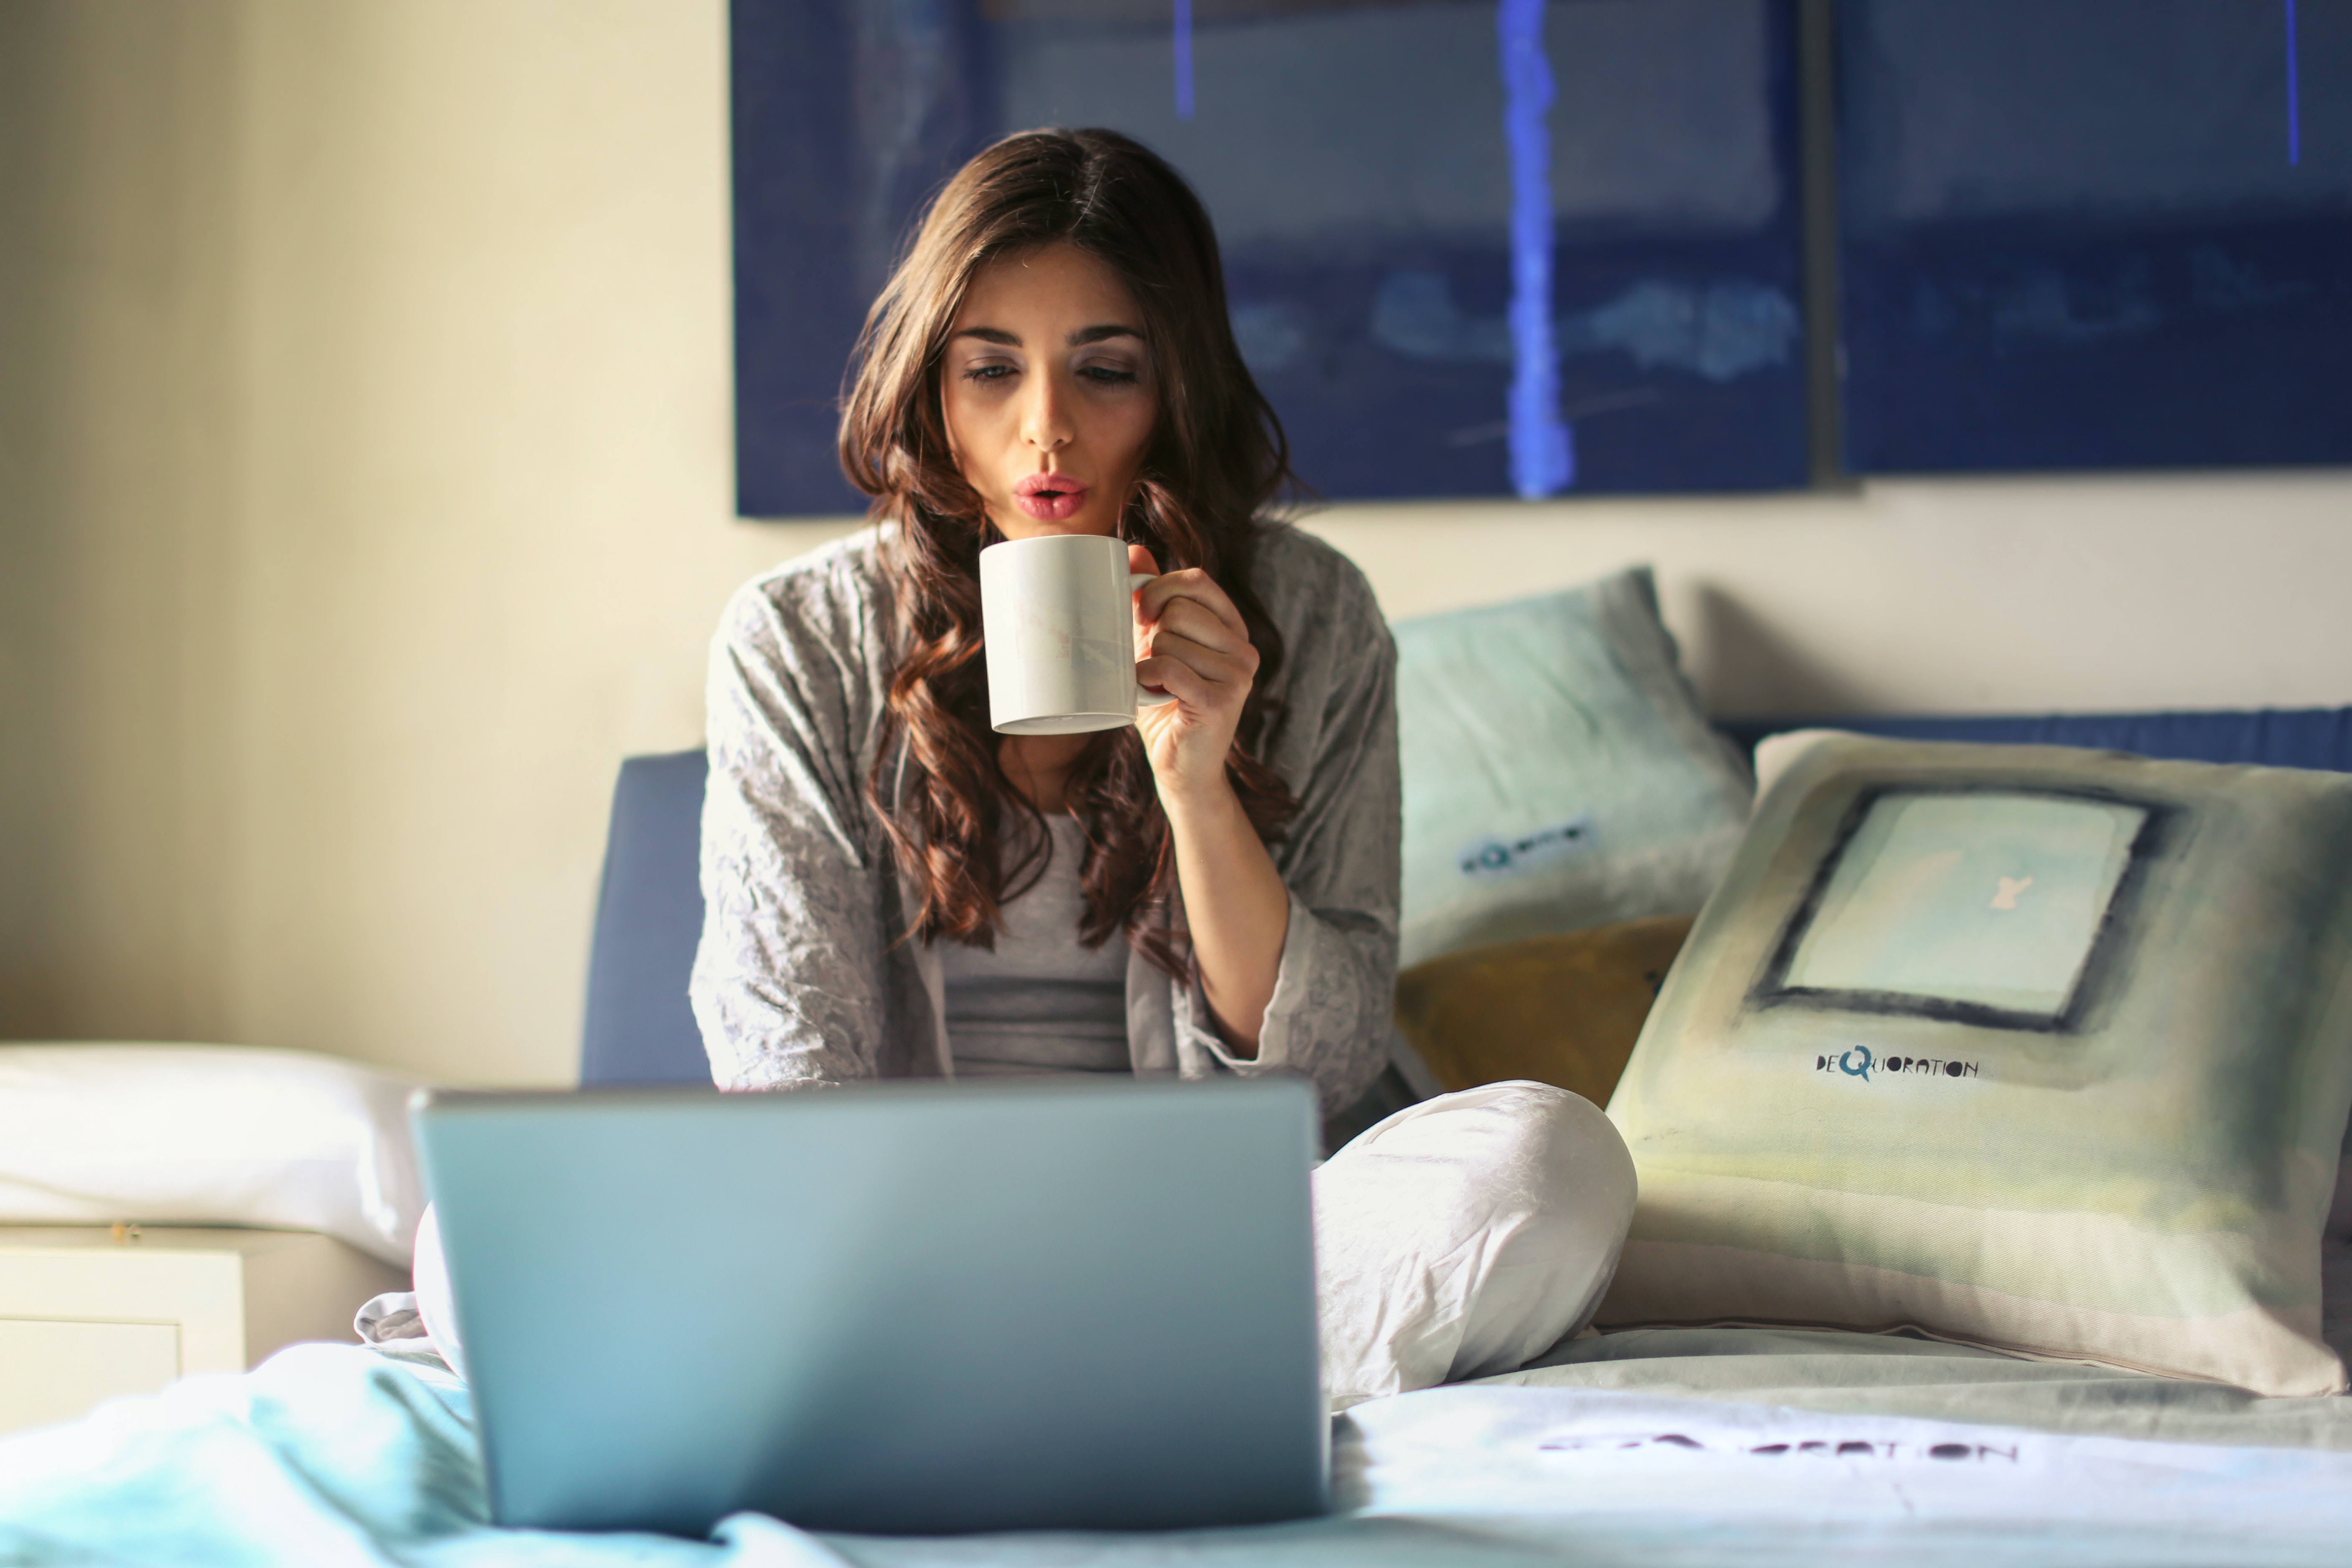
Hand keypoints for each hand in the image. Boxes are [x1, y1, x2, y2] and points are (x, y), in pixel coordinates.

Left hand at [1128, 543, 1258, 803]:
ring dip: (1149, 663)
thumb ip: (1151, 601)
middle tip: (1153, 664)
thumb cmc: (1165, 704)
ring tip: (1158, 687)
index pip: (1197, 580)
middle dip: (1152, 634)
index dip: (1160, 588)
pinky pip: (1170, 668)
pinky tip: (1152, 694)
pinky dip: (1147, 679)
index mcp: (1232, 628)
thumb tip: (1133, 551)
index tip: (1142, 613)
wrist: (1180, 767)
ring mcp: (1239, 675)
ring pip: (1170, 639)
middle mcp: (1244, 648)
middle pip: (1180, 608)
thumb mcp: (1155, 645)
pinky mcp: (1223, 700)